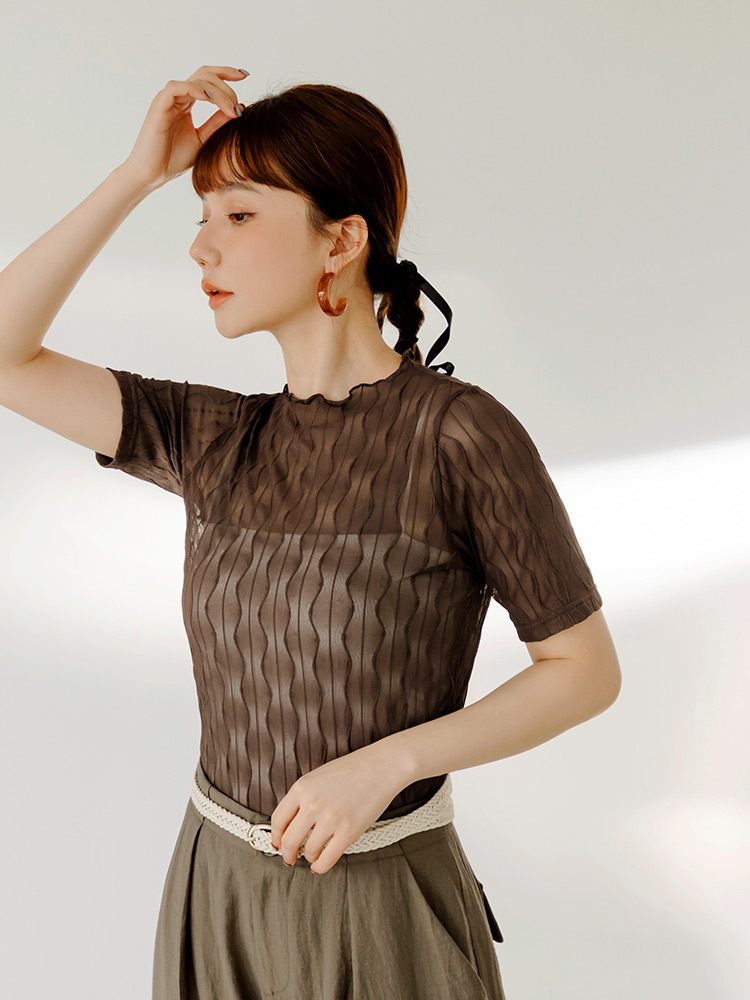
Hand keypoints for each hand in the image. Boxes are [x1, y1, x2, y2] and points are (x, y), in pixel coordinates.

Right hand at [119, 65, 248, 191]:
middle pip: (205, 74)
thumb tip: (238, 108)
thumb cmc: (173, 159)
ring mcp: (167, 99)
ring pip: (196, 80)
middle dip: (226, 83)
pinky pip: (177, 87)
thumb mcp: (203, 139)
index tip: (245, 76)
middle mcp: (177, 96)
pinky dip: (196, 90)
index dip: (226, 73)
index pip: (208, 78)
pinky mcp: (159, 104)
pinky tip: (210, 99)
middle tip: (238, 105)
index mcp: (187, 102)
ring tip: (230, 108)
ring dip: (217, 91)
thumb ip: (217, 123)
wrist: (152, 174)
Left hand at [270, 745, 408, 874]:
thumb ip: (303, 798)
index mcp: (302, 787)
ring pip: (309, 851)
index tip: (278, 844)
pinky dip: (320, 866)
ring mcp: (330, 818)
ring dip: (308, 858)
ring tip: (312, 856)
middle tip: (290, 858)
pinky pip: (327, 858)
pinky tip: (320, 865)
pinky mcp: (348, 831)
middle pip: (289, 840)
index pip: (278, 820)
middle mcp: (312, 803)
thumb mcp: (318, 776)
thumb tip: (291, 824)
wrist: (382, 766)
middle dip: (288, 854)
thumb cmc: (352, 769)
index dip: (276, 837)